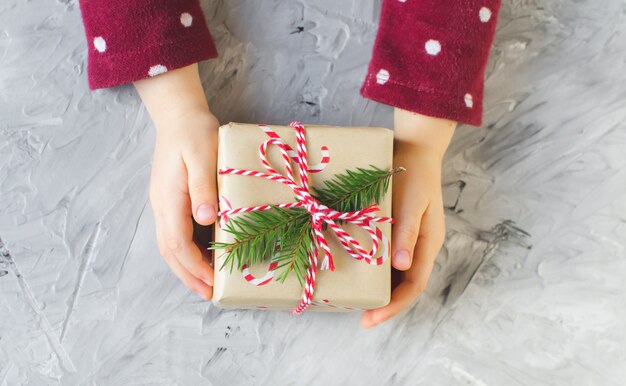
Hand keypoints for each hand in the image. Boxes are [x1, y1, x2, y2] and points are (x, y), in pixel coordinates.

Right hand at [134, 64, 217, 299]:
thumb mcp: (201, 155)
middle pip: (170, 251)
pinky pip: (174, 233)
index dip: (194, 265)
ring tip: (205, 283)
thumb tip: (205, 219)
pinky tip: (202, 256)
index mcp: (169, 199)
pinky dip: (186, 251)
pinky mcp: (170, 200)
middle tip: (209, 294)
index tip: (213, 280)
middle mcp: (162, 206)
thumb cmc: (194, 132)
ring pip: (170, 245)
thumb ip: (203, 187)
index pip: (178, 243)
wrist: (178, 114)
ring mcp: (163, 204)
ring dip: (186, 267)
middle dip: (189, 275)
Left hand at [361, 108, 456, 328]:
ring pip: (398, 276)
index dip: (394, 305)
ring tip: (359, 301)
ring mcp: (411, 240)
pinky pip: (389, 259)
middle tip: (362, 317)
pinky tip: (363, 274)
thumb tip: (403, 267)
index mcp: (428, 243)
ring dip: (382, 290)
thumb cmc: (414, 174)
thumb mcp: (412, 202)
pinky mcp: (399, 231)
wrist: (415, 149)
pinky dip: (378, 271)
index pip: (414, 285)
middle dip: (386, 304)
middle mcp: (421, 247)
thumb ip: (407, 233)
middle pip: (406, 286)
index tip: (371, 317)